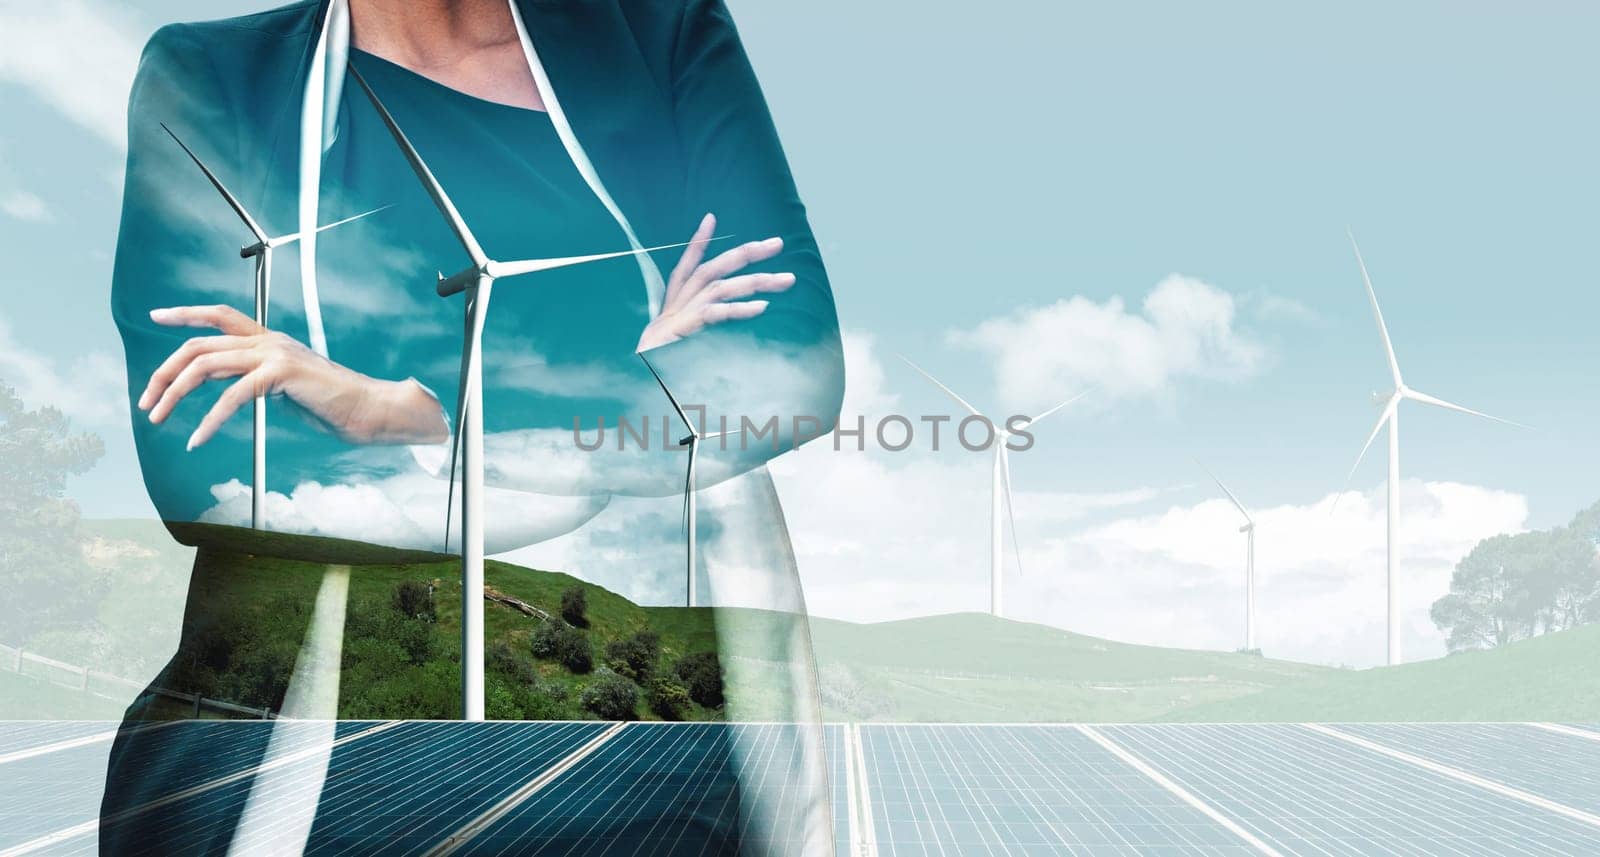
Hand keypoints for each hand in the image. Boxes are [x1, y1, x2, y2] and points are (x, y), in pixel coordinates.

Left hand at [139, 304, 447, 448]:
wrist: (368, 409)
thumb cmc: (332, 405)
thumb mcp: (285, 386)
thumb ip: (256, 378)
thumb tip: (227, 385)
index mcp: (269, 340)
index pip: (220, 316)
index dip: (185, 313)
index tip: (156, 315)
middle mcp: (268, 340)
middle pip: (198, 345)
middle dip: (164, 373)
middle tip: (147, 402)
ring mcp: (274, 353)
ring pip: (205, 364)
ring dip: (174, 393)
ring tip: (158, 419)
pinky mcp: (280, 373)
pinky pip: (231, 396)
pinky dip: (208, 420)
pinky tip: (197, 439)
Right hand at [636, 213, 795, 351]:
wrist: (632, 373)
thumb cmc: (654, 358)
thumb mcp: (671, 339)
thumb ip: (692, 326)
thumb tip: (714, 324)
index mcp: (674, 301)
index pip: (687, 264)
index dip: (699, 241)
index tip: (711, 218)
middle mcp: (678, 302)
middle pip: (715, 268)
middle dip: (747, 253)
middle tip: (778, 243)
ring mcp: (682, 313)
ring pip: (722, 287)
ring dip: (757, 281)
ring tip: (787, 280)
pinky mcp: (685, 328)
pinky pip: (716, 313)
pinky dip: (739, 309)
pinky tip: (762, 307)